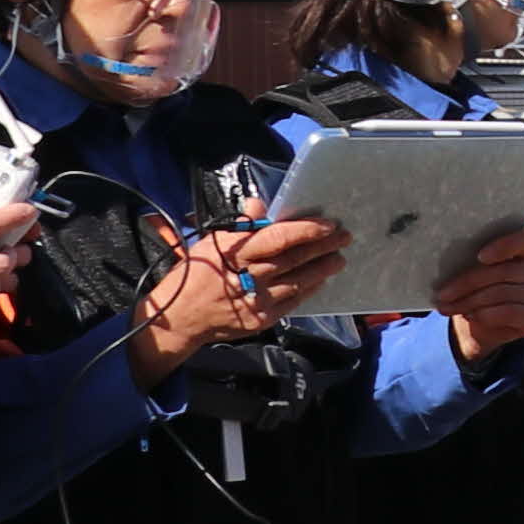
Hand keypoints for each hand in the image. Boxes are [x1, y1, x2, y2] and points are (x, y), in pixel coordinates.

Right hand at [133, 215, 349, 383]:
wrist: (179, 317)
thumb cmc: (195, 274)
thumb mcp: (211, 243)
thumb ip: (240, 226)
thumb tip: (258, 205)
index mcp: (235, 251)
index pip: (278, 237)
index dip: (307, 230)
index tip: (329, 224)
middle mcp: (248, 274)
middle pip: (294, 258)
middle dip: (323, 246)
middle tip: (344, 237)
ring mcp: (257, 299)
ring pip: (299, 280)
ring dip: (322, 268)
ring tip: (339, 259)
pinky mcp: (261, 318)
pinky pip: (293, 301)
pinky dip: (308, 289)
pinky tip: (320, 281)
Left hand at [435, 224, 523, 351]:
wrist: (485, 325)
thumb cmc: (478, 290)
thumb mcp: (474, 271)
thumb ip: (472, 260)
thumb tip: (449, 258)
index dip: (504, 246)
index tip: (480, 257)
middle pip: (503, 271)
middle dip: (467, 283)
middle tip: (443, 294)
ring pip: (501, 293)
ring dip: (469, 302)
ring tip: (447, 307)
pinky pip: (509, 312)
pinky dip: (484, 314)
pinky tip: (470, 315)